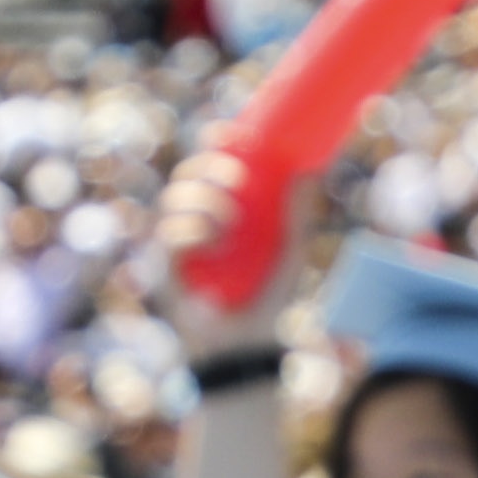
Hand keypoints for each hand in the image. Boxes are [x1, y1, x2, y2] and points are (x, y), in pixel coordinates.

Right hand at [154, 138, 325, 366]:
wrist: (249, 344)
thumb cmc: (268, 298)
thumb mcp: (291, 254)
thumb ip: (300, 217)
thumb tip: (311, 172)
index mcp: (221, 208)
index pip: (210, 165)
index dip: (214, 143)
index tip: (230, 132)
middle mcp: (195, 220)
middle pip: (188, 176)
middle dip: (208, 167)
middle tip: (237, 177)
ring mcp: (178, 244)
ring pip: (175, 200)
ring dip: (203, 202)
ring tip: (229, 222)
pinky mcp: (166, 270)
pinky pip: (169, 237)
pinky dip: (190, 232)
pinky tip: (211, 240)